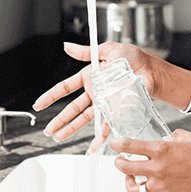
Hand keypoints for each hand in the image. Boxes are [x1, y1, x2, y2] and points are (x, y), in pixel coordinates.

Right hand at [32, 41, 159, 141]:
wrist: (152, 70)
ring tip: (59, 138)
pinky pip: (106, 125)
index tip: (38, 105)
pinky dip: (100, 136)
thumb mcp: (108, 50)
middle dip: (59, 119)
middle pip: (73, 108)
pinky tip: (94, 146)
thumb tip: (67, 46)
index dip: (51, 96)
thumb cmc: (133, 58)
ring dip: (72, 129)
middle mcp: (95, 92)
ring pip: (84, 118)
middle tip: (48, 130)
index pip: (66, 87)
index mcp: (90, 77)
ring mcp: (105, 103)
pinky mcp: (116, 110)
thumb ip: (86, 52)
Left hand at [111, 129, 190, 191]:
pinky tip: (147, 183)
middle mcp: (158, 168)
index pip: (130, 147)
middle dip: (118, 162)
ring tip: (130, 176)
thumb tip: (166, 139)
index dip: (118, 144)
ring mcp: (161, 185)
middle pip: (125, 168)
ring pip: (133, 188)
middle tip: (119, 159)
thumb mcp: (187, 137)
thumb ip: (172, 136)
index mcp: (162, 150)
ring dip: (128, 181)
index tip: (115, 143)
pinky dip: (144, 190)